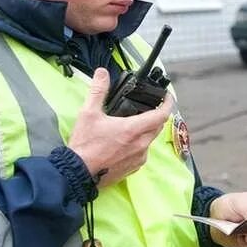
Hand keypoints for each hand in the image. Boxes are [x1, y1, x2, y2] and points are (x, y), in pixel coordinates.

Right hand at [66, 68, 173, 185]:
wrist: (77, 172)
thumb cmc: (85, 145)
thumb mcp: (89, 113)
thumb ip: (98, 91)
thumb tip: (102, 73)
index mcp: (133, 130)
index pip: (161, 115)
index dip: (168, 103)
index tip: (167, 96)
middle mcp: (140, 145)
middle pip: (157, 126)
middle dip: (156, 115)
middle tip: (149, 107)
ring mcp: (138, 158)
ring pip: (150, 140)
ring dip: (146, 130)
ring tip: (133, 124)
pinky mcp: (133, 168)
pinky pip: (143, 153)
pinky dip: (139, 144)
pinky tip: (125, 141)